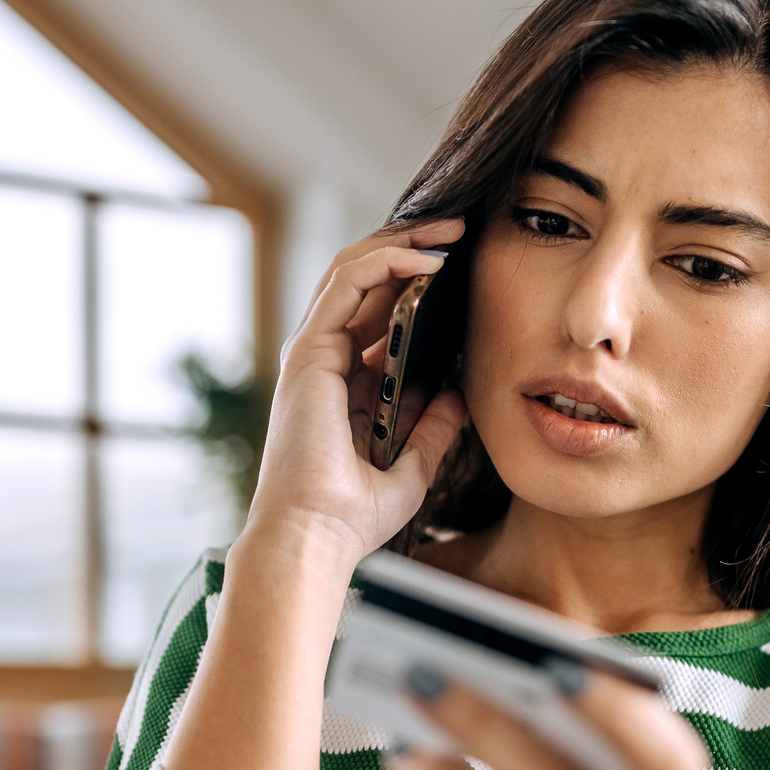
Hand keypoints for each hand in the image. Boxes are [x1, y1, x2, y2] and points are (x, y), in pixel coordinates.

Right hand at [244, 219, 469, 568]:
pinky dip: (388, 262)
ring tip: (450, 232)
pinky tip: (428, 261)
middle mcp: (323, 362)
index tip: (461, 271)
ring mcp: (312, 352)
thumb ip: (431, 430)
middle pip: (364, 281)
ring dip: (404, 242)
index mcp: (341, 386)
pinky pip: (347, 283)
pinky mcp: (309, 351)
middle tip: (460, 233)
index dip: (415, 284)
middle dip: (412, 248)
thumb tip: (457, 397)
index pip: (375, 313)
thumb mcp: (411, 468)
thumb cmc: (351, 517)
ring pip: (353, 269)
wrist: (316, 537)